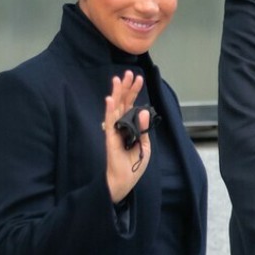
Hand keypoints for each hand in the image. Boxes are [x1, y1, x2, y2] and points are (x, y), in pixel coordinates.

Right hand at [103, 70, 151, 202]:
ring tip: (118, 79)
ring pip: (115, 107)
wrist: (124, 181)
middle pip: (123, 102)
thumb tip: (143, 111)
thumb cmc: (133, 165)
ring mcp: (114, 130)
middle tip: (128, 73)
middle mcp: (121, 125)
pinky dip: (110, 110)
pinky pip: (109, 121)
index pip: (131, 105)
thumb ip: (144, 128)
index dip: (135, 92)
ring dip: (117, 93)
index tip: (139, 79)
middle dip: (126, 87)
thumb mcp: (145, 145)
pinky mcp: (110, 137)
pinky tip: (110, 99)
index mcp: (130, 126)